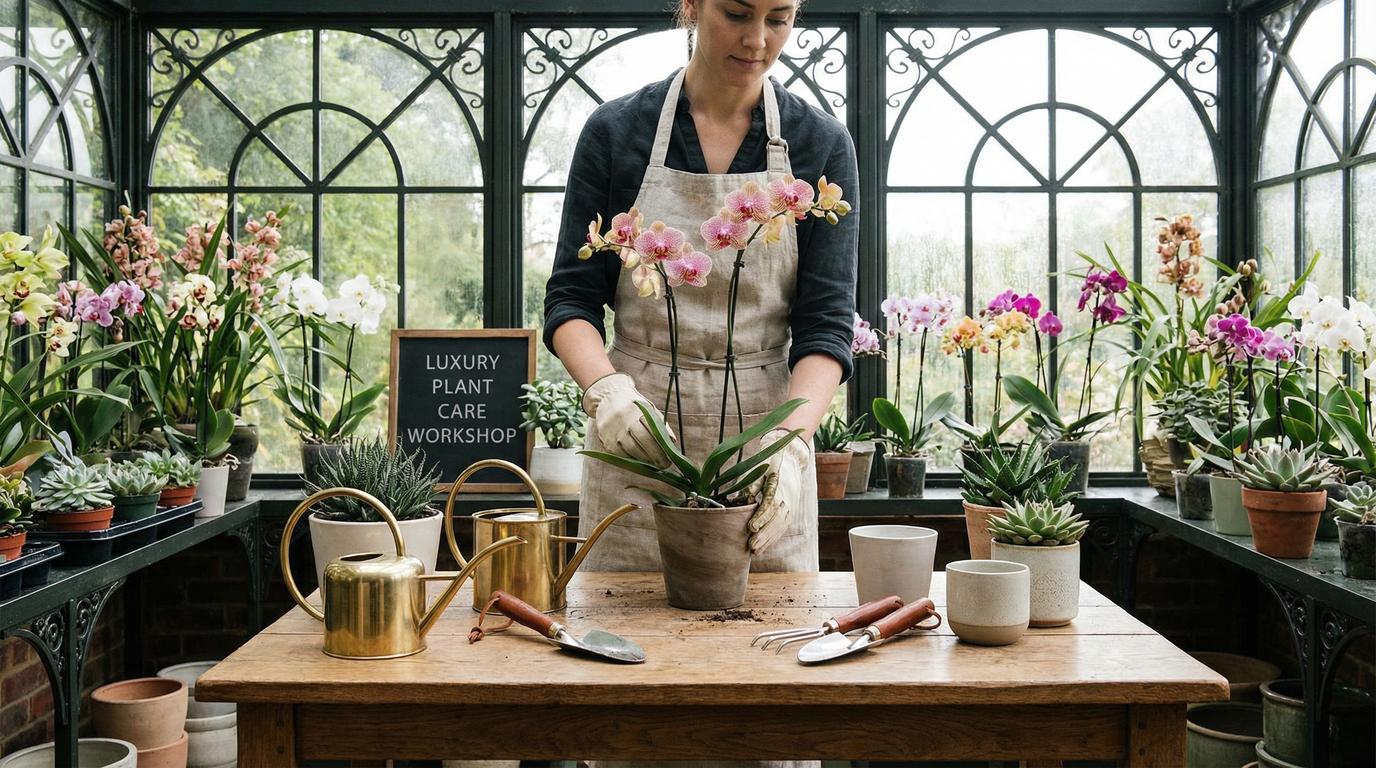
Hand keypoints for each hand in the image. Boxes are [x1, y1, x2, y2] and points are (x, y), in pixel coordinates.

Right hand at [582, 373, 675, 467]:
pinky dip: (633, 461)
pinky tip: (642, 462)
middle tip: (665, 465)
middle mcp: (623, 421)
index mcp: (636, 411)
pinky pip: (622, 456)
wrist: (607, 399)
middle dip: (656, 456)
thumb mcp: (649, 408)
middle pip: (641, 444)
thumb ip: (660, 424)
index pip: (652, 432)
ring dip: (646, 461)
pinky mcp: (606, 443)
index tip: (670, 458)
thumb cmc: (633, 406)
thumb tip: (672, 442)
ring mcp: (612, 433)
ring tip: (656, 464)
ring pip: (632, 452)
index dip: (662, 447)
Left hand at [748, 427, 809, 553]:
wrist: (791, 462)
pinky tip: (761, 549)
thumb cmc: (770, 465)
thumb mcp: (760, 469)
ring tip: (754, 551)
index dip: (762, 516)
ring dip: (767, 540)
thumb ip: (752, 484)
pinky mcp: (789, 514)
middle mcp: (787, 499)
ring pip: (780, 527)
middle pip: (776, 520)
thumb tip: (739, 499)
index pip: (771, 504)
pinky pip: (781, 529)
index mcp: (780, 486)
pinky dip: (771, 539)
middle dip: (764, 534)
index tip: (751, 526)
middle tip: (751, 545)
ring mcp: (790, 508)